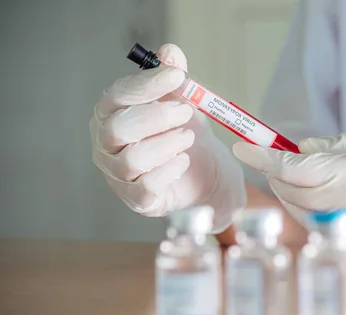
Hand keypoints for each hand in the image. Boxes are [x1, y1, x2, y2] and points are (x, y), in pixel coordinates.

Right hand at [90, 44, 245, 231]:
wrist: (207, 175)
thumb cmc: (186, 136)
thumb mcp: (184, 103)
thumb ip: (173, 79)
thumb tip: (169, 51)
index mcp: (111, 115)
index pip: (117, 96)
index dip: (147, 85)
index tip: (178, 76)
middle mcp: (107, 145)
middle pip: (118, 128)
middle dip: (157, 116)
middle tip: (186, 112)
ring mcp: (118, 175)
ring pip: (132, 159)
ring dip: (166, 144)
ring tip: (188, 137)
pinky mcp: (137, 200)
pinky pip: (146, 187)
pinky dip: (169, 170)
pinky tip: (183, 161)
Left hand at [232, 120, 345, 250]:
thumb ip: (337, 144)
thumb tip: (303, 149)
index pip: (292, 170)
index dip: (262, 158)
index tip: (242, 146)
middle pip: (292, 195)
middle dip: (274, 175)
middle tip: (267, 155)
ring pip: (306, 215)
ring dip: (290, 194)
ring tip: (291, 173)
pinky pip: (327, 227)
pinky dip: (313, 209)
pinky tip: (317, 194)